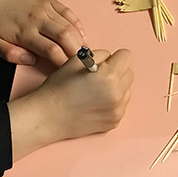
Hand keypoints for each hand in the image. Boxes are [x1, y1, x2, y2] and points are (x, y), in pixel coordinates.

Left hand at [0, 0, 84, 66]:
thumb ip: (11, 55)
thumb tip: (32, 61)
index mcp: (25, 32)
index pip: (51, 50)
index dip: (63, 62)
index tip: (68, 72)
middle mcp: (38, 19)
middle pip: (65, 37)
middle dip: (77, 52)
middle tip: (84, 64)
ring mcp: (46, 8)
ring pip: (69, 26)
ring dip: (80, 40)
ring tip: (85, 53)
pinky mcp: (50, 0)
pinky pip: (69, 12)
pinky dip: (78, 24)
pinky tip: (81, 35)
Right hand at [7, 49, 133, 159]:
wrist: (48, 117)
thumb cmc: (59, 87)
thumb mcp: (77, 60)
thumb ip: (100, 55)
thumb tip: (112, 58)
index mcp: (109, 76)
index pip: (126, 56)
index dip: (113, 57)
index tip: (103, 63)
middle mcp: (117, 94)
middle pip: (129, 73)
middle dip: (116, 71)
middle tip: (97, 77)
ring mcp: (117, 110)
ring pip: (127, 89)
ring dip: (116, 87)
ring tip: (96, 91)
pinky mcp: (115, 121)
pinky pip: (121, 104)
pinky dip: (112, 101)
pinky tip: (95, 102)